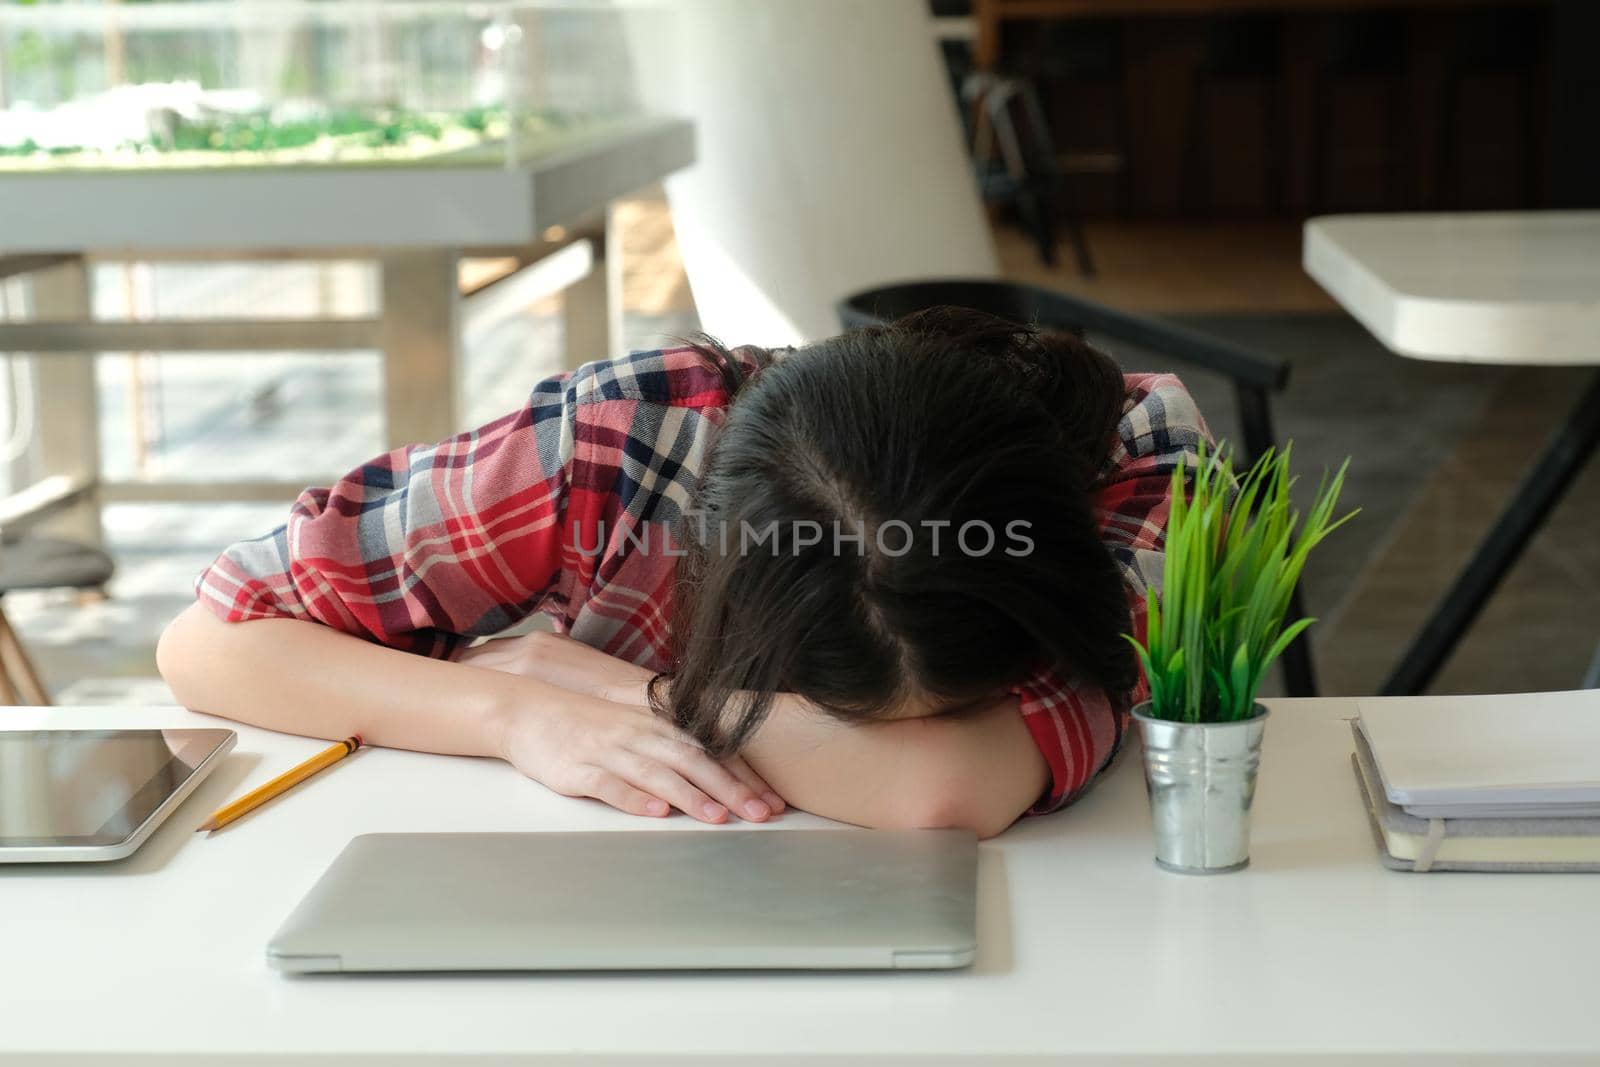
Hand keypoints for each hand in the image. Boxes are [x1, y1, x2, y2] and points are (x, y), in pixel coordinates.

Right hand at [463, 631, 785, 821]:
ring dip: (690, 796)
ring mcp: (610, 751)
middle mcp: (641, 735)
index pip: (712, 752)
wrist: (529, 711)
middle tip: (761, 814)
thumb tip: (719, 776)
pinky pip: (610, 785)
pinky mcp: (579, 769)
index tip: (773, 800)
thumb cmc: (589, 725)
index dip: (745, 776)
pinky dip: (634, 799)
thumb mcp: (637, 730)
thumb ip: (674, 750)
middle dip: (731, 789)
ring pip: (657, 774)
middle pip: (694, 762)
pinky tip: (655, 813)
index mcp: (659, 726)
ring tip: (718, 817)